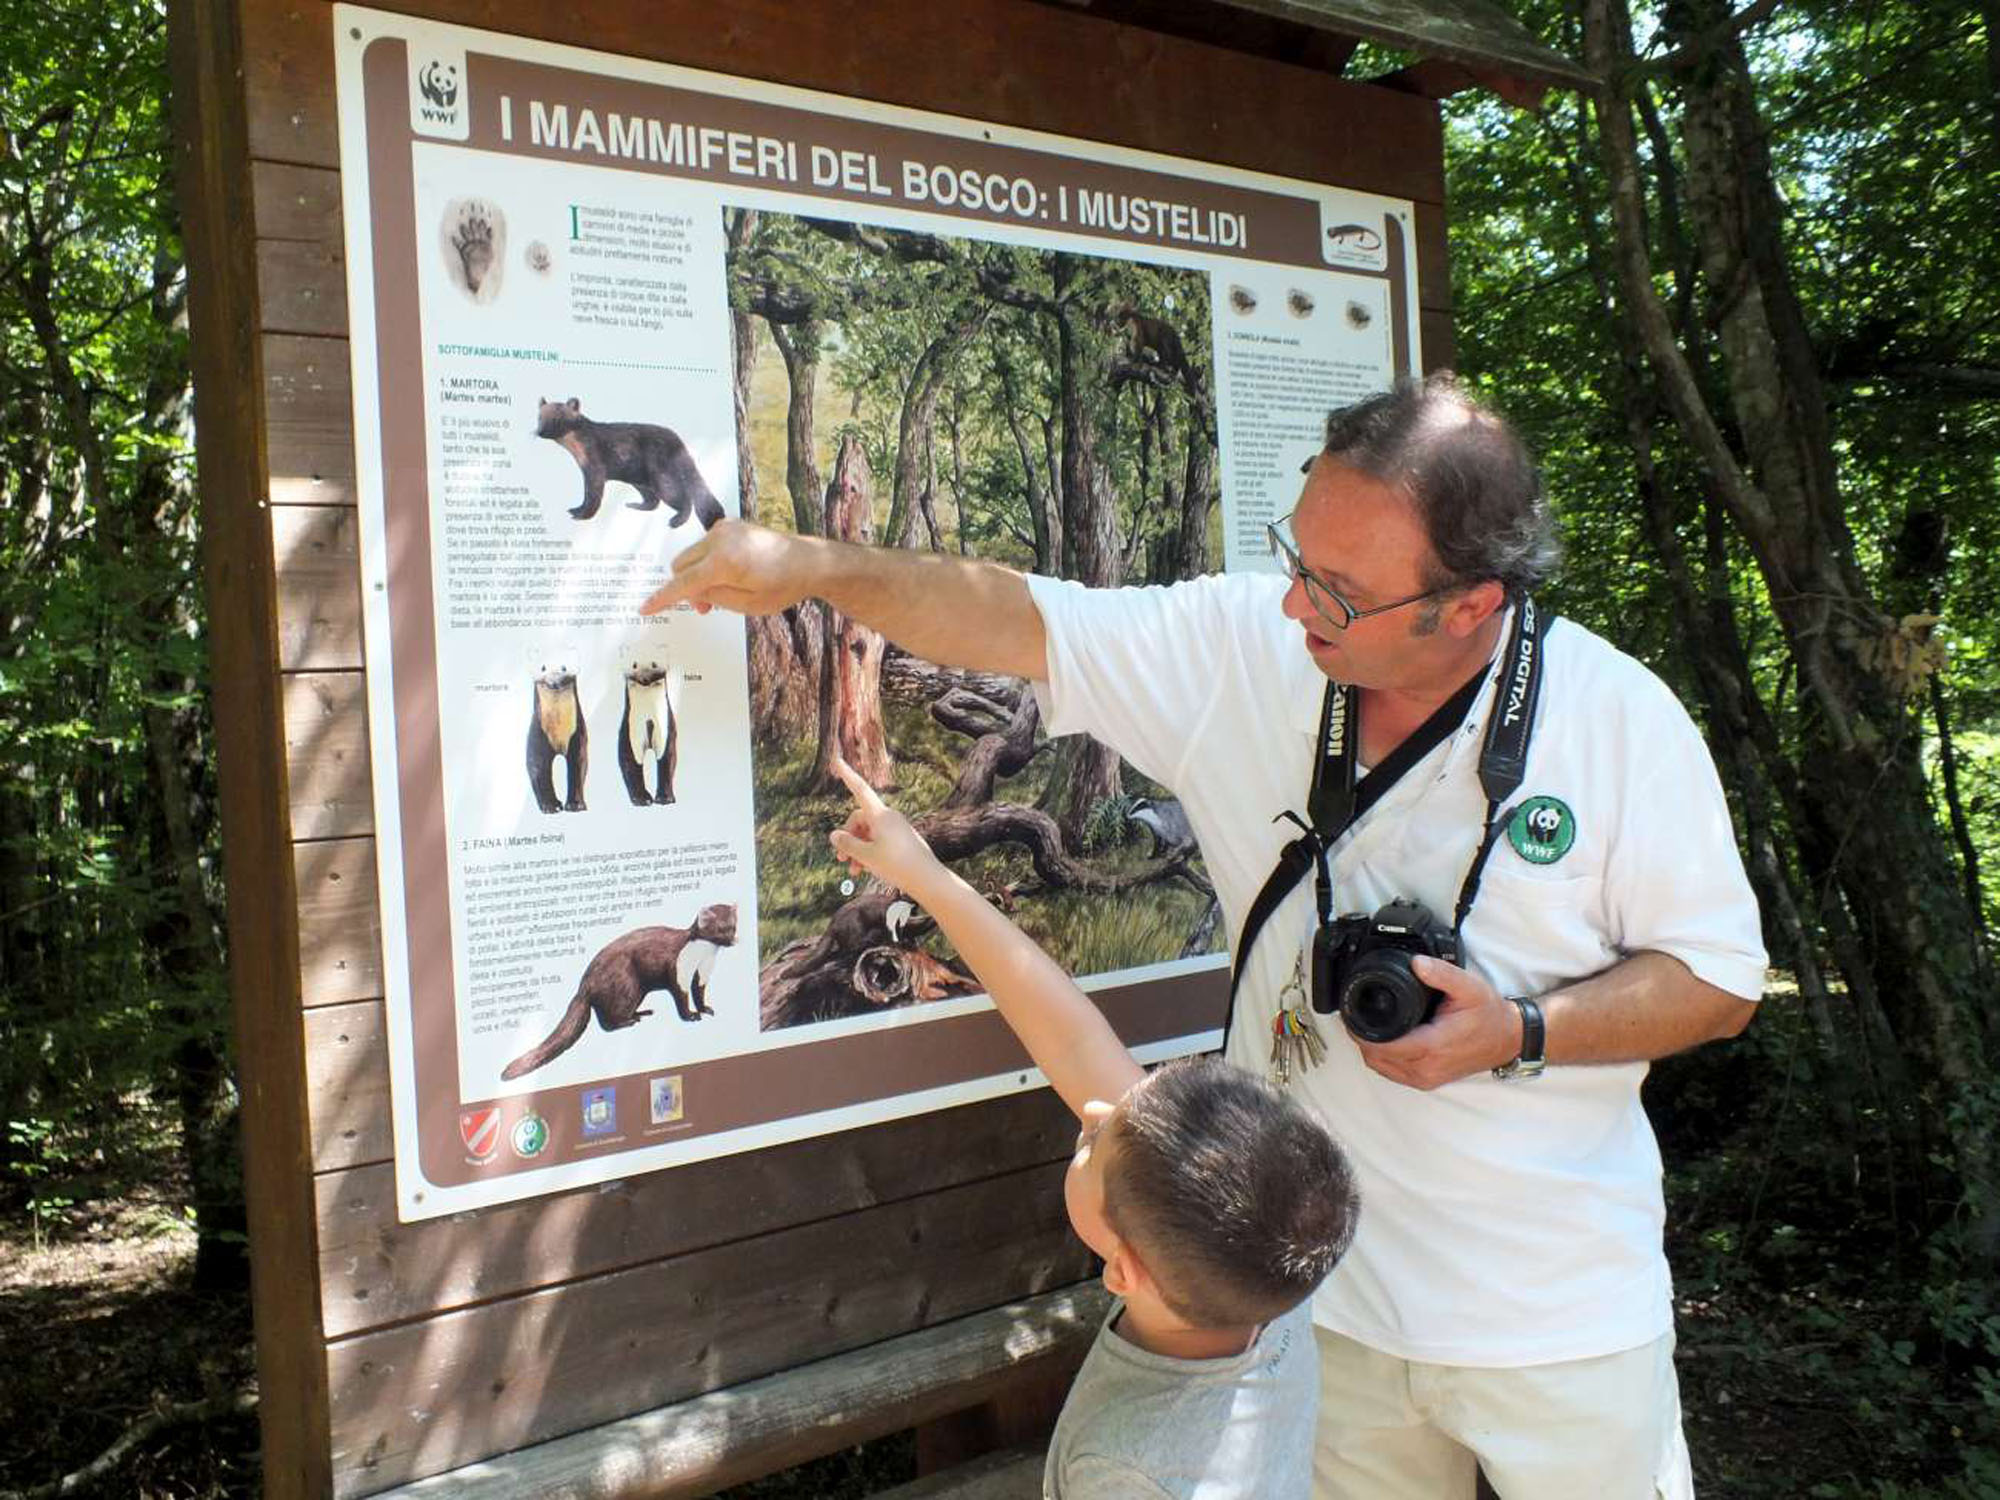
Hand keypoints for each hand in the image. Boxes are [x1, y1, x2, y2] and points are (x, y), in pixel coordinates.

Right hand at [638, 518, 815, 616]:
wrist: (808, 561)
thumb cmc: (782, 586)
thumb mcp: (746, 605)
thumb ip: (712, 597)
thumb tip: (690, 592)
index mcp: (724, 562)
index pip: (683, 583)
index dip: (663, 599)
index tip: (645, 608)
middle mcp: (720, 539)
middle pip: (680, 566)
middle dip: (686, 588)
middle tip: (706, 607)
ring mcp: (724, 528)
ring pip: (690, 555)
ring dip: (696, 575)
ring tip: (720, 591)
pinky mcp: (728, 524)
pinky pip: (704, 546)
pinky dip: (706, 561)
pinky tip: (727, 573)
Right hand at [827, 755, 940, 891]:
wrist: (927, 879)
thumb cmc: (897, 865)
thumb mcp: (866, 856)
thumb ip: (847, 844)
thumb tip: (834, 835)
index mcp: (880, 814)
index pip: (859, 789)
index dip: (847, 774)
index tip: (837, 760)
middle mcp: (888, 817)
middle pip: (859, 819)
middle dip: (848, 838)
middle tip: (841, 859)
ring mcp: (896, 828)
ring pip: (868, 833)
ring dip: (858, 850)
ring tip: (854, 871)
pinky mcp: (901, 839)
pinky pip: (879, 840)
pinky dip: (869, 852)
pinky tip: (864, 870)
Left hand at [1353, 955, 1520, 1090]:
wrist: (1507, 1039)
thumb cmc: (1489, 1015)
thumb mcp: (1469, 987)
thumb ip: (1441, 974)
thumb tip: (1416, 963)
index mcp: (1433, 1046)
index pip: (1383, 1046)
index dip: (1361, 1031)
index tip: (1351, 1013)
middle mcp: (1427, 1068)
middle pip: (1376, 1058)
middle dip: (1362, 1037)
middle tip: (1355, 1014)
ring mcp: (1427, 1078)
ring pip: (1382, 1067)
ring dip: (1370, 1049)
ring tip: (1366, 1025)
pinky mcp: (1428, 1081)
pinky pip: (1394, 1073)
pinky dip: (1383, 1058)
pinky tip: (1383, 1040)